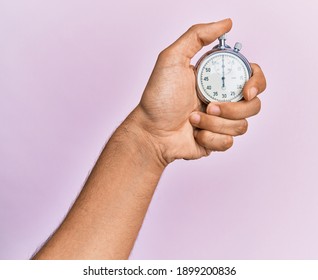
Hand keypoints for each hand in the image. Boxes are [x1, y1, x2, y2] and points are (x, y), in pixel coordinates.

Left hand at [132, 18, 265, 164]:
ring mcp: (220, 122)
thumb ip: (197, 36)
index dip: (256, 83)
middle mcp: (222, 100)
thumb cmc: (158, 98)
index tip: (245, 91)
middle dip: (232, 109)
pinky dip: (210, 138)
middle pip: (253, 105)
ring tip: (192, 120)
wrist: (151, 132)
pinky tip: (195, 134)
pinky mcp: (216, 141)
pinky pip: (229, 142)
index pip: (252, 78)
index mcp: (217, 80)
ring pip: (241, 126)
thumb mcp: (172, 59)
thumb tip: (226, 23)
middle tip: (209, 107)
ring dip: (214, 123)